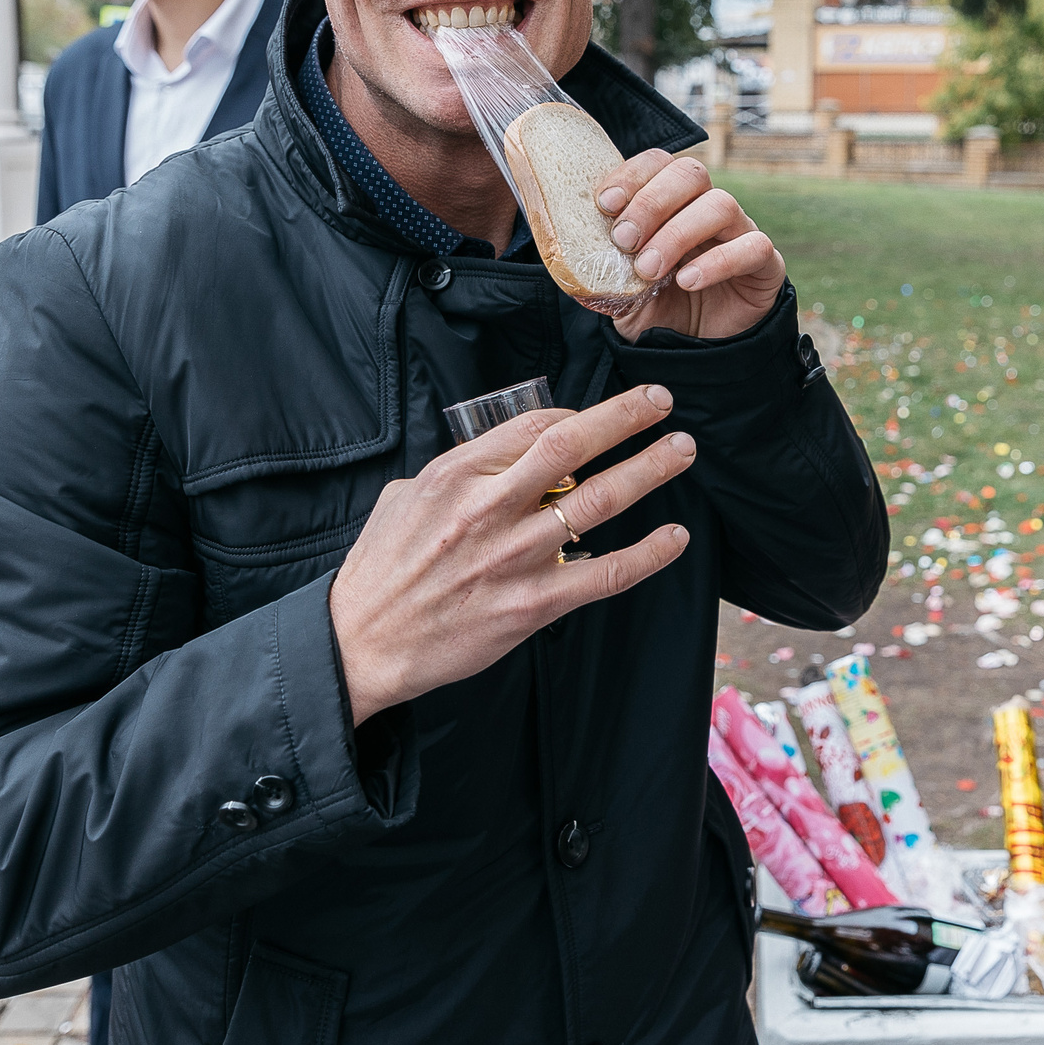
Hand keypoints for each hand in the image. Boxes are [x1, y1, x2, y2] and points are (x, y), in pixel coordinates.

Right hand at [328, 384, 694, 722]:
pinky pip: (605, 573)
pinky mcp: (533, 604)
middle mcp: (489, 508)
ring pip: (598, 502)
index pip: (535, 426)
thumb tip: (498, 452)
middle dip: (626, 418)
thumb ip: (456, 470)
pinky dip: (648, 554)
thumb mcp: (406, 495)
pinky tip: (675, 537)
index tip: (604, 415)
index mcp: (456, 474)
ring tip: (680, 450)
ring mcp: (514, 557)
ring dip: (647, 471)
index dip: (579, 414)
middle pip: (573, 446)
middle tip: (663, 401)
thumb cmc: (382, 570)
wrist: (364, 643)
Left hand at [594, 150, 783, 340]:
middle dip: (651, 203)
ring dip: (677, 233)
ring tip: (650, 269)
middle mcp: (707, 209)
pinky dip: (718, 261)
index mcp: (673, 204)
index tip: (605, 204)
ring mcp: (740, 232)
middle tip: (624, 240)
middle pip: (690, 173)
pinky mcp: (765, 263)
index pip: (659, 164)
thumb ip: (600, 268)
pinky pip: (752, 246)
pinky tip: (687, 281)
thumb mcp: (620, 291)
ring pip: (720, 204)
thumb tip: (566, 250)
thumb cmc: (660, 312)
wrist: (699, 355)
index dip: (633, 175)